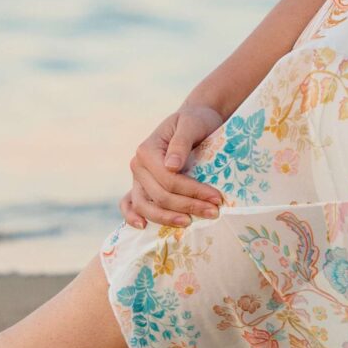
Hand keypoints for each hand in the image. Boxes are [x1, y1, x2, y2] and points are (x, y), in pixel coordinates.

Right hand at [118, 103, 227, 227]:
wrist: (193, 120)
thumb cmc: (195, 121)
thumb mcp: (191, 124)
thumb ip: (181, 143)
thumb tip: (171, 167)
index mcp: (147, 151)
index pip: (169, 180)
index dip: (193, 191)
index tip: (217, 198)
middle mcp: (138, 166)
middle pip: (160, 196)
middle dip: (188, 206)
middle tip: (214, 212)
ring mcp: (137, 178)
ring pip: (146, 206)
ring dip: (168, 218)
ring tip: (190, 223)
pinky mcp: (141, 186)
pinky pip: (130, 204)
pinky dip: (132, 217)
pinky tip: (143, 227)